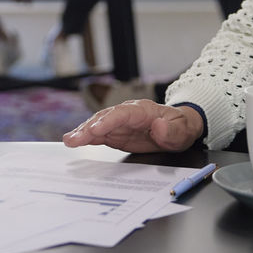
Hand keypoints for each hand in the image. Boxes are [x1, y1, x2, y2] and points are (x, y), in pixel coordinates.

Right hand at [62, 100, 203, 152]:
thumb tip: (160, 127)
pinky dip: (85, 137)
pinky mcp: (115, 132)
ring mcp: (119, 123)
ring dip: (83, 132)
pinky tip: (73, 141)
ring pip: (97, 124)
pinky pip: (98, 134)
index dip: (108, 121)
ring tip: (69, 141)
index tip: (95, 129)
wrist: (178, 128)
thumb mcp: (183, 129)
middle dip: (89, 128)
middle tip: (74, 139)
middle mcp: (127, 113)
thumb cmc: (180, 126)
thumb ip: (172, 129)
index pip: (122, 113)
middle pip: (105, 118)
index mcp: (143, 110)